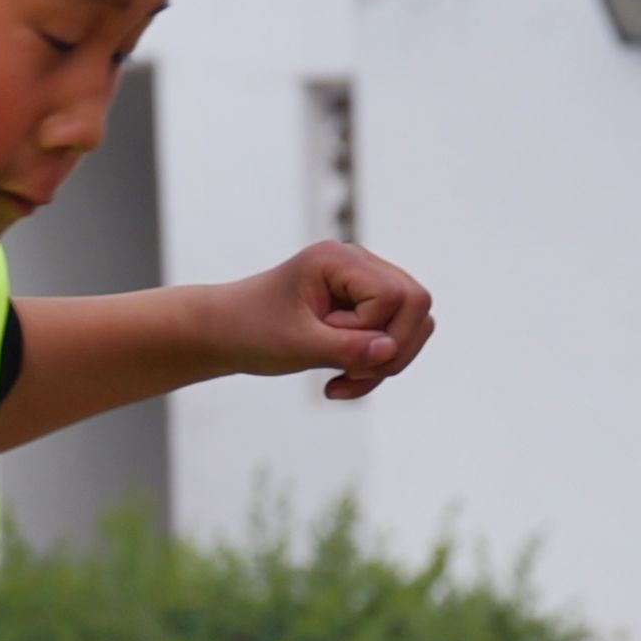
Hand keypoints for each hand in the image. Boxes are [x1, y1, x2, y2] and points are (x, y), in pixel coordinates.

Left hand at [222, 239, 437, 399]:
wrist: (225, 332)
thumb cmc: (252, 330)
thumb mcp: (296, 345)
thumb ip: (346, 348)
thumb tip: (391, 350)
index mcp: (338, 259)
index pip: (394, 295)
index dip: (372, 330)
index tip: (328, 342)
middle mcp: (358, 263)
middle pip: (416, 304)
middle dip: (392, 350)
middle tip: (348, 373)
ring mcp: (364, 283)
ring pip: (412, 324)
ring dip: (384, 364)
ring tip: (342, 380)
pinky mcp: (363, 306)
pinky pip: (394, 337)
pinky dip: (374, 366)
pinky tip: (340, 380)